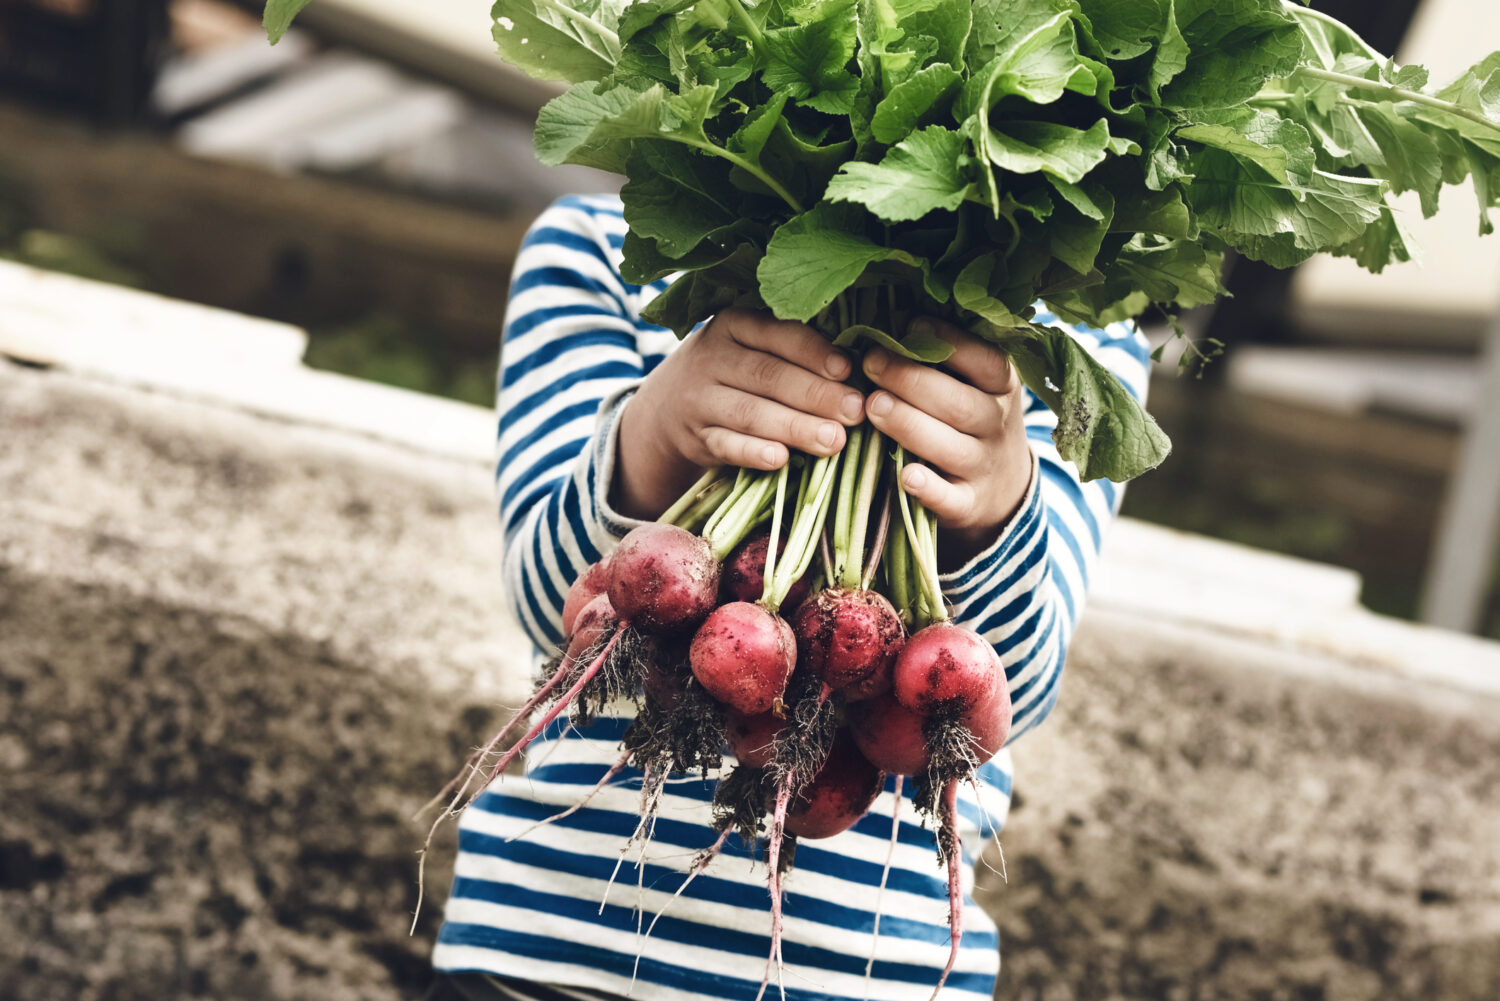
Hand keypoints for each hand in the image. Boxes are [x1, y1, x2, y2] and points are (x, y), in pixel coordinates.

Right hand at [613, 309, 865, 518]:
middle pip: (768, 375)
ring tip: (834, 441)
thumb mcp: (753, 347)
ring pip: (751, 412)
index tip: (849, 370)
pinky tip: (781, 460)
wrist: (667, 408)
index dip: (814, 352)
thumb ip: (795, 350)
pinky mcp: (695, 437)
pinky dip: (753, 453)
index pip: (778, 334)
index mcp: (734, 324)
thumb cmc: (735, 373)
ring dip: (795, 427)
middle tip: (855, 412)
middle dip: (816, 394)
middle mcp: (712, 357)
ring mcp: (700, 399)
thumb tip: (864, 365)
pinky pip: (726, 445)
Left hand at [862, 318, 1033, 569]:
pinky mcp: (968, 505)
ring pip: (950, 447)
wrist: (1001, 487)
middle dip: (912, 381)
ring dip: (910, 425)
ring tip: (873, 406)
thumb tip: (893, 311)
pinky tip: (905, 476)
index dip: (950, 342)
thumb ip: (945, 356)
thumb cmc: (970, 418)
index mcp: (1001, 386)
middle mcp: (997, 425)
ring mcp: (983, 466)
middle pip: (959, 403)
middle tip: (871, 364)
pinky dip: (929, 490)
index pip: (985, 361)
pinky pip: (950, 499)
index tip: (910, 325)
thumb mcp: (973, 383)